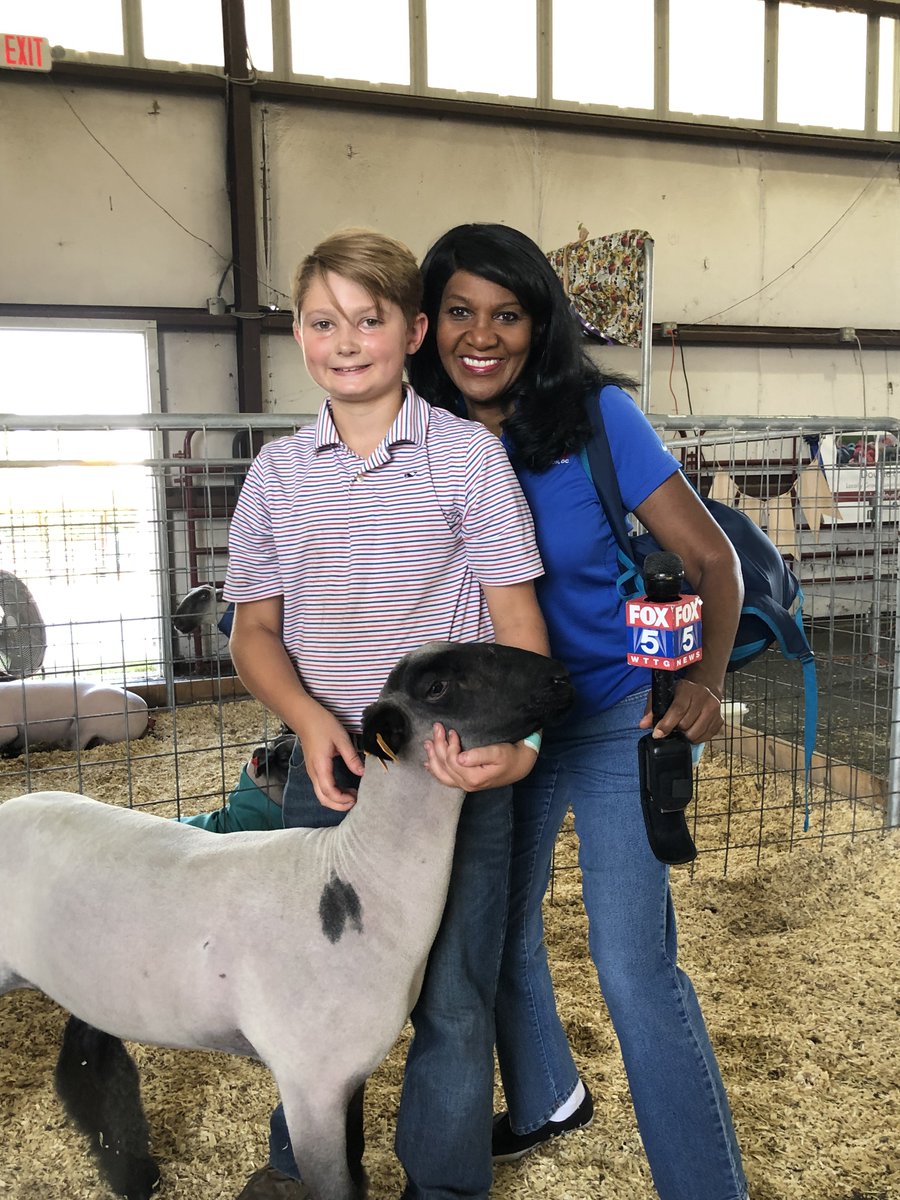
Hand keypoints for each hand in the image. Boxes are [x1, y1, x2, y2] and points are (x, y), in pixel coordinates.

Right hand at [297, 708, 364, 810]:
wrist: (305, 717)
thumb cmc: (322, 725)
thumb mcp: (341, 739)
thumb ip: (351, 757)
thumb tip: (362, 772)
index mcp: (320, 766)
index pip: (329, 792)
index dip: (342, 799)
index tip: (355, 798)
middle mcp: (314, 773)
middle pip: (323, 798)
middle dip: (339, 805)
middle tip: (355, 801)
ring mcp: (312, 772)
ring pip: (321, 795)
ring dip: (336, 800)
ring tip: (352, 795)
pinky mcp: (314, 769)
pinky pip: (321, 787)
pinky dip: (333, 793)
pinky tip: (344, 788)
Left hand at [423, 723, 538, 790]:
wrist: (521, 766)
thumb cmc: (511, 756)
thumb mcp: (498, 753)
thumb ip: (479, 755)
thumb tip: (459, 757)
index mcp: (473, 777)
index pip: (452, 761)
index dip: (449, 745)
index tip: (452, 731)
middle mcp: (467, 784)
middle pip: (445, 765)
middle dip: (438, 745)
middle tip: (436, 728)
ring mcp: (466, 785)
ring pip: (442, 774)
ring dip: (433, 757)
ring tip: (427, 743)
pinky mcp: (467, 782)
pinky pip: (446, 779)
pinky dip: (436, 771)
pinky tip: (429, 764)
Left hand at [639, 678, 723, 743]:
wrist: (705, 687)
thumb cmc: (680, 693)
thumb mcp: (664, 695)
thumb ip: (652, 709)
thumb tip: (643, 724)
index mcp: (687, 688)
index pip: (677, 709)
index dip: (666, 724)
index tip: (657, 734)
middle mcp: (703, 696)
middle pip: (686, 723)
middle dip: (676, 730)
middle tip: (673, 727)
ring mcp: (714, 708)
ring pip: (696, 733)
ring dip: (685, 735)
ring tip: (682, 729)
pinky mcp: (720, 719)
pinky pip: (706, 737)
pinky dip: (696, 738)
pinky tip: (692, 730)